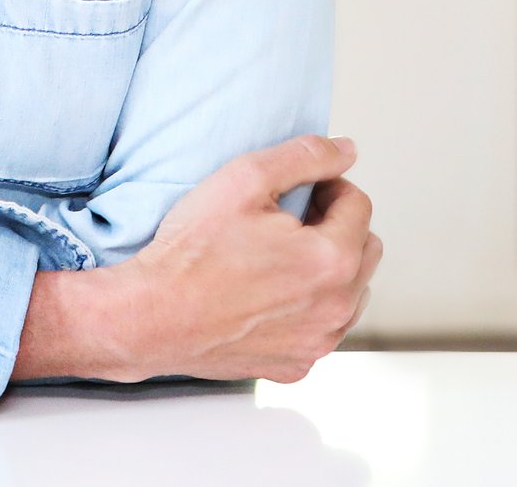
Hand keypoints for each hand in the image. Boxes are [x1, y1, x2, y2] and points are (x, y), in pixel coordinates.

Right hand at [20, 133, 378, 385]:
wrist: (152, 316)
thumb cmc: (190, 253)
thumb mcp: (243, 179)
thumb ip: (304, 157)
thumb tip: (346, 150)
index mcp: (332, 260)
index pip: (359, 205)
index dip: (329, 187)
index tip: (300, 192)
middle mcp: (336, 308)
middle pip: (365, 249)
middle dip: (335, 228)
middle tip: (288, 222)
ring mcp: (318, 342)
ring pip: (350, 292)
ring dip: (328, 270)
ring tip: (278, 258)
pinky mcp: (297, 364)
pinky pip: (322, 327)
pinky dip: (307, 308)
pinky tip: (268, 294)